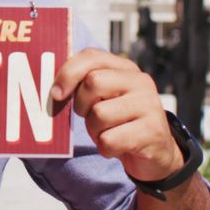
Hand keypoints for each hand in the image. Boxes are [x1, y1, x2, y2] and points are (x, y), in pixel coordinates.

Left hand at [50, 48, 184, 182]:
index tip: (57, 93)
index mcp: (126, 68)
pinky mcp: (152, 132)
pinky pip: (109, 140)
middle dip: (82, 105)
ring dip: (94, 130)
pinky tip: (118, 147)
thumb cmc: (119, 122)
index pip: (92, 56)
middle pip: (94, 82)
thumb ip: (82, 85)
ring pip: (99, 114)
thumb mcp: (102, 98)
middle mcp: (141, 82)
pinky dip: (106, 148)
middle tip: (89, 116)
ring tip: (108, 132)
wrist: (155, 152)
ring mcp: (150, 106)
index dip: (68, 73)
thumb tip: (54, 90)